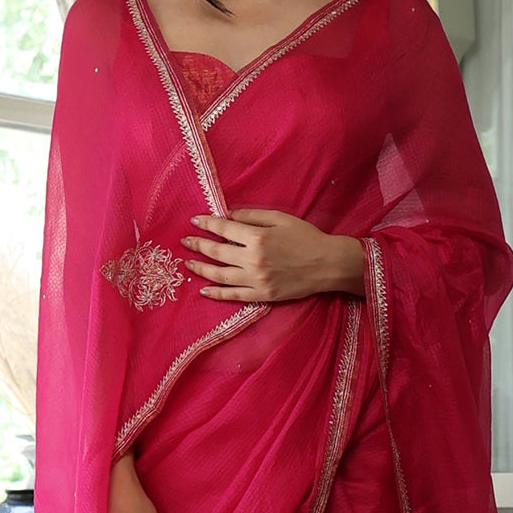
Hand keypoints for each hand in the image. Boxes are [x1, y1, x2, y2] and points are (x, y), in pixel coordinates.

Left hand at [181, 209, 364, 302]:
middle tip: (185, 241)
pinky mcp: (262, 295)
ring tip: (188, 263)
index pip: (224, 229)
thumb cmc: (306, 237)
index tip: (195, 221)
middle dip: (198, 245)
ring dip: (201, 269)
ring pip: (220, 275)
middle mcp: (253, 260)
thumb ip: (253, 216)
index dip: (207, 224)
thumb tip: (229, 217)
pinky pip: (234, 295)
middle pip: (217, 252)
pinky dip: (217, 293)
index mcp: (258, 238)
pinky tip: (204, 289)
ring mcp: (256, 280)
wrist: (328, 264)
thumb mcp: (281, 218)